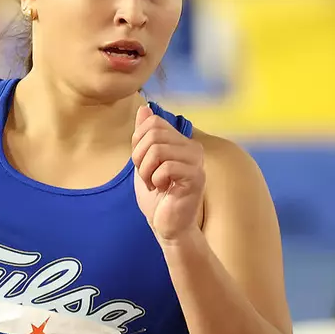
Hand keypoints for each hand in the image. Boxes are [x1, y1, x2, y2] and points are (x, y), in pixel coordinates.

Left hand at [131, 103, 205, 243]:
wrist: (166, 225)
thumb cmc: (156, 196)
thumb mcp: (143, 162)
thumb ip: (144, 136)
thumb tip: (145, 108)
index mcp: (180, 141)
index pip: (152, 123)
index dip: (138, 142)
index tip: (142, 163)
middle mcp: (192, 148)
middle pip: (153, 135)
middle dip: (140, 158)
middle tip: (147, 176)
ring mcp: (196, 162)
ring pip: (158, 150)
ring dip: (147, 171)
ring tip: (154, 183)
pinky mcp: (196, 177)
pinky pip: (167, 167)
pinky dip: (156, 180)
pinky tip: (163, 189)